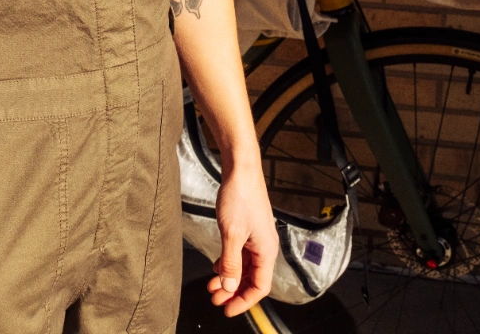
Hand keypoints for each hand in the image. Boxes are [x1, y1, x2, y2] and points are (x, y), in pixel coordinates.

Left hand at [206, 164, 278, 316]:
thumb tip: (230, 287)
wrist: (240, 169)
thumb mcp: (231, 234)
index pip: (259, 287)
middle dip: (234, 291)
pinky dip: (229, 262)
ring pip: (245, 266)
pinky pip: (241, 253)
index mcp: (266, 251)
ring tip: (212, 285)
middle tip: (215, 299)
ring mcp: (257, 237)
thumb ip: (230, 263)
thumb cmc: (240, 197)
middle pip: (252, 278)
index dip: (244, 301)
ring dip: (229, 277)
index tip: (227, 309)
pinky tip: (217, 266)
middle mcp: (265, 246)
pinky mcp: (248, 229)